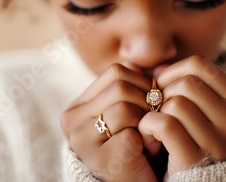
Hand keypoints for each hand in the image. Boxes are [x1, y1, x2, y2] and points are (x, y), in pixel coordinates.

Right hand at [61, 64, 157, 181]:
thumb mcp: (131, 114)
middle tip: (153, 122)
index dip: (142, 83)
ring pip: (125, 107)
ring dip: (147, 122)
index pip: (115, 72)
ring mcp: (81, 141)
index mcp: (77, 106)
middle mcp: (72, 121)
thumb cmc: (134, 148)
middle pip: (120, 87)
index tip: (150, 104)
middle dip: (147, 102)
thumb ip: (135, 88)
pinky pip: (131, 134)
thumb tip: (152, 65)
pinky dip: (148, 142)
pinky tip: (148, 152)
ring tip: (150, 137)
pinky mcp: (98, 160)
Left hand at [138, 55, 225, 177]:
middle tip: (158, 110)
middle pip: (186, 83)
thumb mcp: (205, 113)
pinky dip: (149, 125)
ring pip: (176, 103)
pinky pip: (165, 124)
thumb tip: (156, 67)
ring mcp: (222, 142)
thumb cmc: (197, 143)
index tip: (163, 89)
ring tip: (156, 126)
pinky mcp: (197, 160)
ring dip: (156, 112)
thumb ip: (187, 86)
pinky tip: (149, 136)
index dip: (172, 72)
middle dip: (164, 93)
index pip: (199, 66)